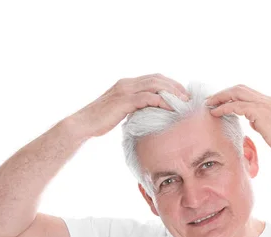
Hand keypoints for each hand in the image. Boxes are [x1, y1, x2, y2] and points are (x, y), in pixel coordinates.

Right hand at [70, 73, 189, 137]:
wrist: (83, 124)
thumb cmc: (100, 121)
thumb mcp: (120, 111)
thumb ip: (133, 108)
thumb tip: (148, 114)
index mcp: (126, 84)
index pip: (153, 78)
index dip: (170, 83)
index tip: (182, 93)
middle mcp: (126, 83)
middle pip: (157, 79)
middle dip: (175, 86)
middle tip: (188, 97)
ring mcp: (125, 91)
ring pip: (154, 85)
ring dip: (172, 92)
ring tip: (184, 102)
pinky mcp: (124, 101)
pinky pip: (148, 98)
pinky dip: (162, 101)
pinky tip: (171, 108)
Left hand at [205, 85, 270, 156]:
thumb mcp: (270, 128)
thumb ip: (260, 121)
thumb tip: (252, 121)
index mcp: (268, 102)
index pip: (246, 91)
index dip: (231, 94)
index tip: (219, 100)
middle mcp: (265, 100)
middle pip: (239, 88)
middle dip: (223, 93)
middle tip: (210, 100)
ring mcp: (263, 105)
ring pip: (236, 93)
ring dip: (220, 98)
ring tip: (209, 104)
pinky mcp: (260, 113)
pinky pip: (237, 106)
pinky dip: (224, 107)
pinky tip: (216, 112)